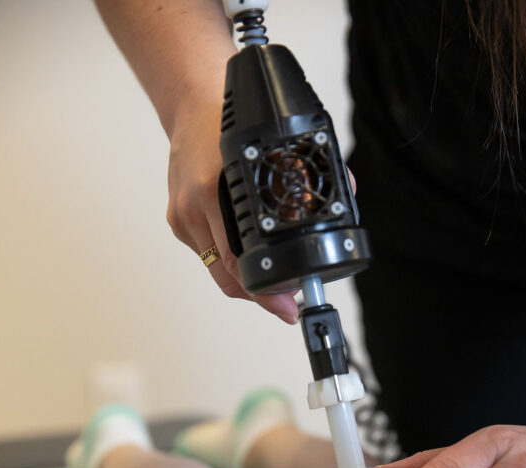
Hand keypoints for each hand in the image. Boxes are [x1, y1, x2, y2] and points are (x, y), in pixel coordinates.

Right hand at [166, 100, 298, 323]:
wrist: (190, 102)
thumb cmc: (225, 120)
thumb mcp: (270, 141)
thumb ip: (311, 169)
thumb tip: (348, 189)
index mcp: (212, 188)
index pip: (238, 261)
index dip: (266, 291)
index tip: (287, 307)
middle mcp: (193, 207)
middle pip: (228, 276)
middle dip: (261, 295)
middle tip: (286, 305)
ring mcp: (182, 217)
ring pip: (218, 271)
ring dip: (245, 279)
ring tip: (271, 277)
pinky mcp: (177, 222)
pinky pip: (208, 255)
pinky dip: (229, 258)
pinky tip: (245, 250)